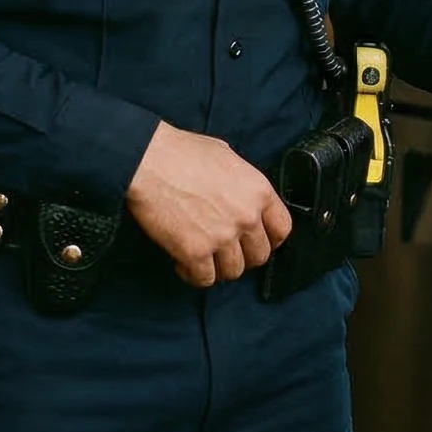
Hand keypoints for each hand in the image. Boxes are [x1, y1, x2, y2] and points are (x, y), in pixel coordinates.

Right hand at [125, 121, 291, 286]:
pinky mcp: (195, 252)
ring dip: (219, 267)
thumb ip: (242, 183)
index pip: (282, 229)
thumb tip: (241, 196)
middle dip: (243, 256)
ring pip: (233, 271)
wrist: (149, 161)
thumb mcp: (227, 157)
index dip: (271, 239)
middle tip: (225, 251)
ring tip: (204, 257)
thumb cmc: (182, 152)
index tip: (258, 242)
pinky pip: (204, 279)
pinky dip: (193, 274)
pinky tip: (183, 262)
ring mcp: (222, 237)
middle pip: (259, 255)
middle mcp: (247, 217)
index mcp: (259, 191)